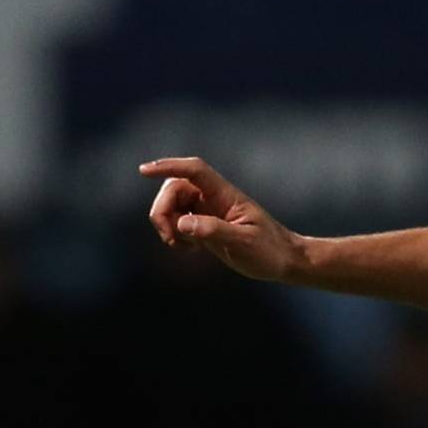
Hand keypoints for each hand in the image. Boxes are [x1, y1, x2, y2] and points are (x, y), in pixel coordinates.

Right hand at [141, 157, 309, 280]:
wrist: (283, 260)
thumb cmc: (269, 250)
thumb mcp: (244, 242)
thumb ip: (214, 230)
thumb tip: (182, 223)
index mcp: (224, 194)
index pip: (193, 171)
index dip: (168, 166)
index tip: (144, 171)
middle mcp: (212, 197)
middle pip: (173, 189)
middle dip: (163, 212)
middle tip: (171, 240)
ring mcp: (206, 210)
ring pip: (171, 206)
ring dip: (167, 226)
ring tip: (185, 248)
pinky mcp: (204, 225)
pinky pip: (177, 222)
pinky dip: (175, 235)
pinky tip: (191, 250)